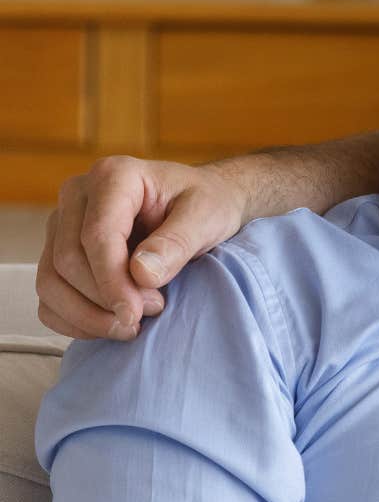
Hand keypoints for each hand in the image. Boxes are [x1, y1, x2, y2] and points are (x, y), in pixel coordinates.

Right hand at [36, 156, 245, 339]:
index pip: (96, 236)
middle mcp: (77, 195)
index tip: (136, 314)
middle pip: (68, 261)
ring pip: (50, 280)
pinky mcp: (58, 249)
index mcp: (113, 176)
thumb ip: (177, 243)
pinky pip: (48, 294)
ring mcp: (63, 223)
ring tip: (131, 324)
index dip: (112, 281)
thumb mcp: (207, 216)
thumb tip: (141, 274)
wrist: (201, 202)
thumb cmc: (206, 203)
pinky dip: (72, 318)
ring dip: (85, 315)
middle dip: (105, 299)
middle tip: (151, 311)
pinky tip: (108, 325)